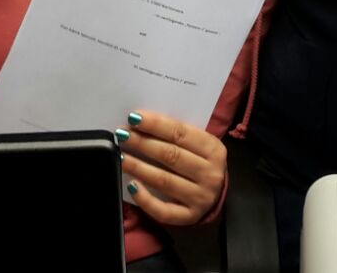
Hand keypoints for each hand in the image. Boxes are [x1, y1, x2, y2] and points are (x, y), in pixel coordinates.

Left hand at [118, 111, 227, 225]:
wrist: (215, 195)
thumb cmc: (200, 163)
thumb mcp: (199, 145)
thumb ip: (177, 136)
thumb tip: (141, 124)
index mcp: (214, 150)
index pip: (181, 133)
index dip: (155, 124)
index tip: (134, 118)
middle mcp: (210, 174)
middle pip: (171, 155)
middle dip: (143, 144)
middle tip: (122, 135)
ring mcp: (201, 197)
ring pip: (165, 181)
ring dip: (139, 167)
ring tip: (121, 157)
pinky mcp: (189, 217)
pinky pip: (163, 210)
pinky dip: (145, 198)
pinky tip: (132, 185)